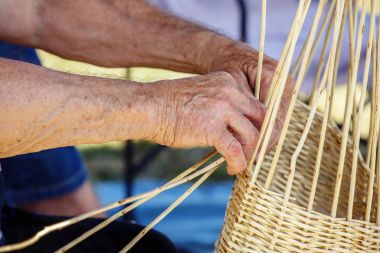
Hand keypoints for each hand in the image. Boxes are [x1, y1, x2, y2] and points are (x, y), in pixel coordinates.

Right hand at [145, 72, 265, 174]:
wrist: (148, 107)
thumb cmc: (169, 105)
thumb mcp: (202, 96)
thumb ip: (222, 106)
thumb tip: (234, 128)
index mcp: (228, 82)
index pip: (256, 104)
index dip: (259, 124)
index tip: (254, 139)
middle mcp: (229, 92)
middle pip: (261, 117)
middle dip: (262, 138)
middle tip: (256, 153)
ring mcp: (222, 109)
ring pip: (253, 135)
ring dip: (251, 153)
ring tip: (243, 163)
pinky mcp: (212, 128)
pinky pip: (236, 150)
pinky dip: (238, 163)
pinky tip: (232, 169)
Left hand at [201, 39, 294, 152]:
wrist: (229, 54)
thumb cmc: (227, 65)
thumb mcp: (230, 83)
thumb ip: (241, 103)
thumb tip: (249, 130)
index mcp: (275, 75)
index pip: (273, 113)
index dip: (264, 135)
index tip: (253, 153)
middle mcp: (285, 84)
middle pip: (278, 121)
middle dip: (265, 142)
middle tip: (252, 160)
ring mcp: (284, 92)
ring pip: (277, 123)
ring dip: (265, 140)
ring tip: (252, 158)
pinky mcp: (278, 99)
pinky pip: (273, 120)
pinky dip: (263, 133)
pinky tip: (253, 146)